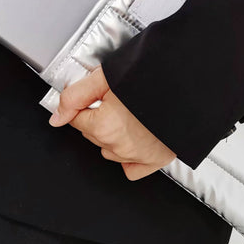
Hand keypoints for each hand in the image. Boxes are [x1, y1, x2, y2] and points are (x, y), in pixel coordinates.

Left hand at [48, 66, 175, 180]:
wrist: (187, 83)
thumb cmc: (150, 75)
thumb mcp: (105, 78)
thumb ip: (75, 97)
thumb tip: (56, 117)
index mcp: (103, 126)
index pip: (77, 119)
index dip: (86, 103)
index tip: (99, 94)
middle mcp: (119, 146)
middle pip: (92, 134)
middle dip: (98, 118)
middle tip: (117, 100)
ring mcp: (138, 156)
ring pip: (109, 150)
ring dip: (112, 135)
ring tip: (129, 114)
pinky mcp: (156, 160)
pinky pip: (131, 168)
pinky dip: (129, 157)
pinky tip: (134, 138)